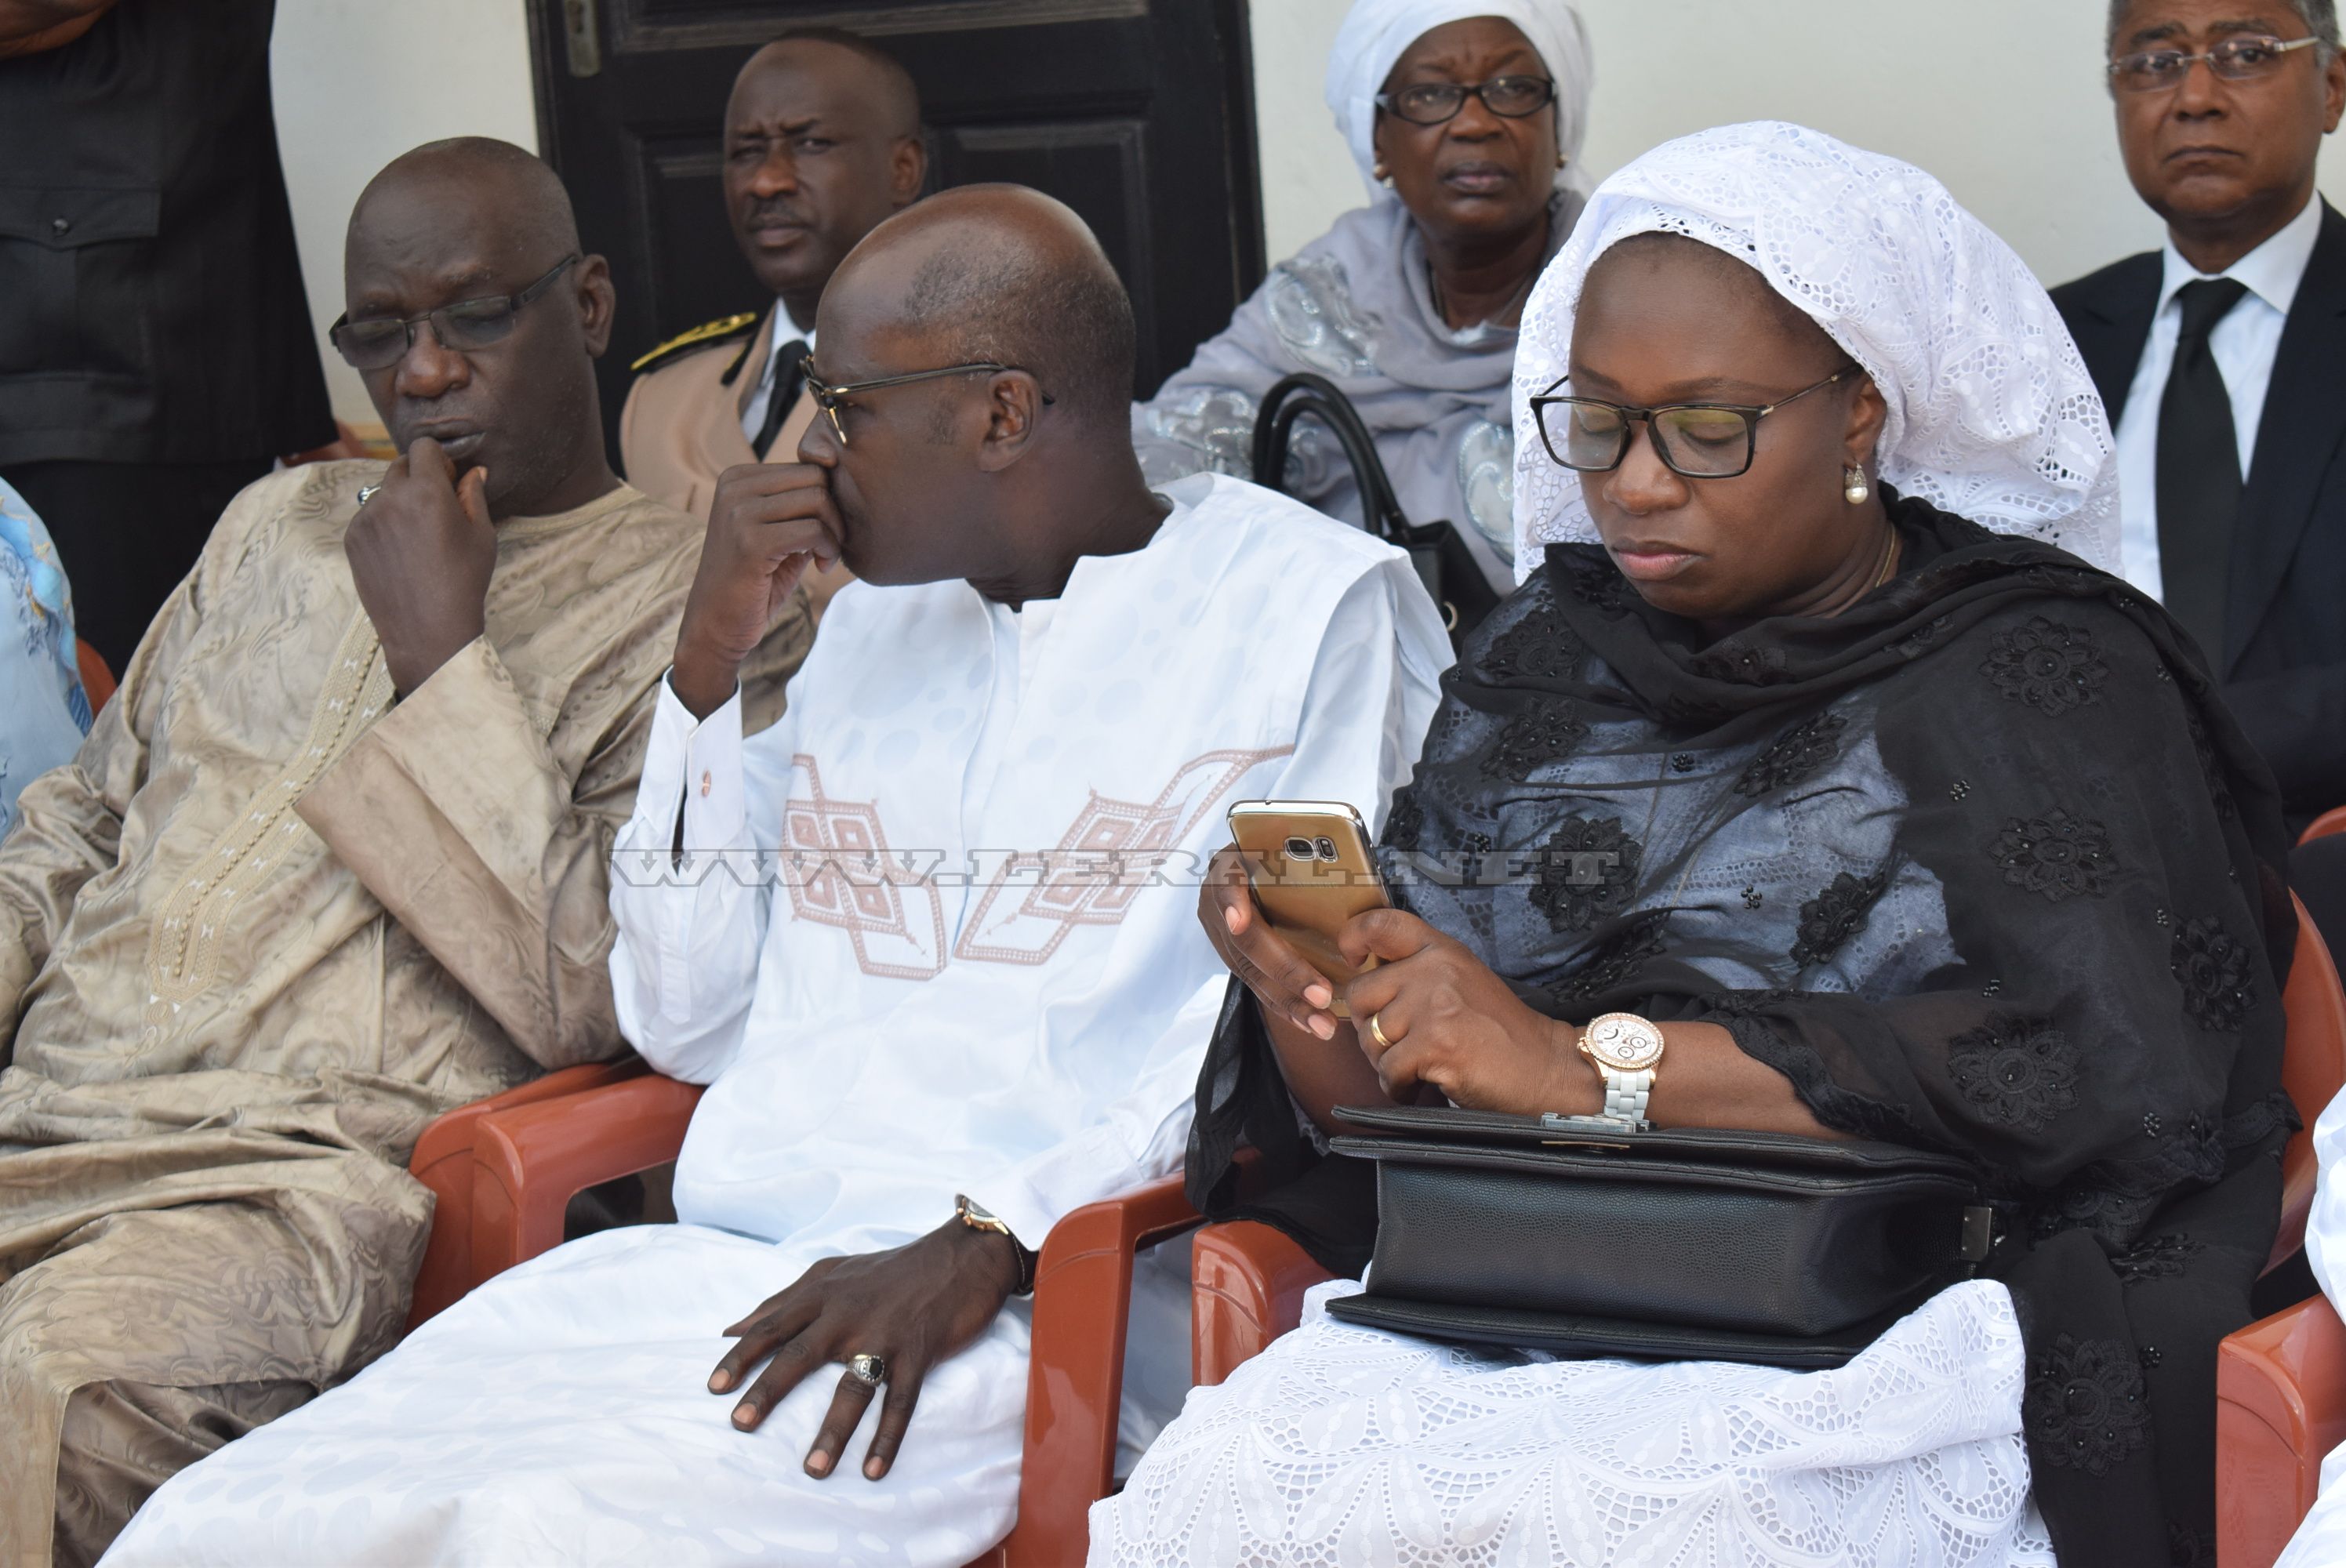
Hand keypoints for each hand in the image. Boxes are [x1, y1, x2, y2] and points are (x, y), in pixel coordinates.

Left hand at [344, 437, 497, 696]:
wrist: (427, 630)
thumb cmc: (464, 582)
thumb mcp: (482, 537)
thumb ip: (474, 496)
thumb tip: (473, 472)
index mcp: (426, 492)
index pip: (423, 448)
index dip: (438, 460)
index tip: (448, 481)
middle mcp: (390, 498)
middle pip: (399, 466)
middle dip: (417, 477)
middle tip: (434, 509)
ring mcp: (366, 518)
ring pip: (382, 492)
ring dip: (399, 502)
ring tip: (416, 539)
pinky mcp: (352, 538)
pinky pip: (368, 517)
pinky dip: (384, 524)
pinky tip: (400, 554)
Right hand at [672, 463, 841, 717]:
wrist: (716, 625)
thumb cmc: (753, 581)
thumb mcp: (777, 532)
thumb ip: (802, 505)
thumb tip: (844, 477)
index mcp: (737, 478)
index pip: (808, 466)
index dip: (828, 498)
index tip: (824, 533)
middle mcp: (734, 487)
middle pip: (816, 477)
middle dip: (835, 513)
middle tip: (829, 546)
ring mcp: (740, 512)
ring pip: (818, 500)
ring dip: (834, 533)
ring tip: (824, 558)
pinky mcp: (751, 542)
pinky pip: (813, 530)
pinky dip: (828, 549)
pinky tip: (821, 568)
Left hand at [707, 1219, 1021, 1479]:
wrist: (963, 1255)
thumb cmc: (892, 1269)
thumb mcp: (833, 1273)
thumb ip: (783, 1300)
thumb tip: (730, 1328)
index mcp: (824, 1292)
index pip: (773, 1325)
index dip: (742, 1356)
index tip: (713, 1387)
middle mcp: (848, 1312)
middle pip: (801, 1355)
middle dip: (769, 1391)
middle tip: (740, 1424)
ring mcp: (886, 1333)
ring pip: (853, 1386)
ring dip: (833, 1430)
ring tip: (813, 1469)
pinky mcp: (920, 1351)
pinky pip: (901, 1400)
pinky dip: (888, 1437)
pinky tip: (874, 1469)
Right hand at [1197, 844, 1340, 1039]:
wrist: (1260, 860)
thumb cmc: (1287, 850)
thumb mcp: (1289, 844)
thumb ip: (1306, 857)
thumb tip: (1349, 868)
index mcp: (1231, 863)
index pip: (1225, 880)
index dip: (1231, 902)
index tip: (1240, 921)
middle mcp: (1218, 899)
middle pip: (1247, 941)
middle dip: (1286, 971)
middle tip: (1321, 995)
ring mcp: (1221, 932)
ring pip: (1252, 973)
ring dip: (1290, 1002)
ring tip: (1322, 1023)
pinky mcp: (1232, 957)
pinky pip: (1257, 985)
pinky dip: (1286, 1006)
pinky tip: (1311, 1023)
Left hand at [1337, 909, 1598, 1116]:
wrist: (1546, 1068)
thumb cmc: (1502, 1034)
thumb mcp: (1462, 982)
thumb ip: (1420, 973)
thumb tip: (1364, 985)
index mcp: (1441, 951)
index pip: (1382, 923)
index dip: (1354, 938)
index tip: (1352, 960)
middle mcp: (1436, 970)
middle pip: (1361, 995)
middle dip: (1371, 1029)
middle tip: (1399, 1047)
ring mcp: (1436, 1005)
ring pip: (1372, 1038)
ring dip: (1386, 1062)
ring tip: (1417, 1068)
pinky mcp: (1436, 1043)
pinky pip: (1388, 1070)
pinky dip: (1399, 1087)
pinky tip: (1421, 1086)